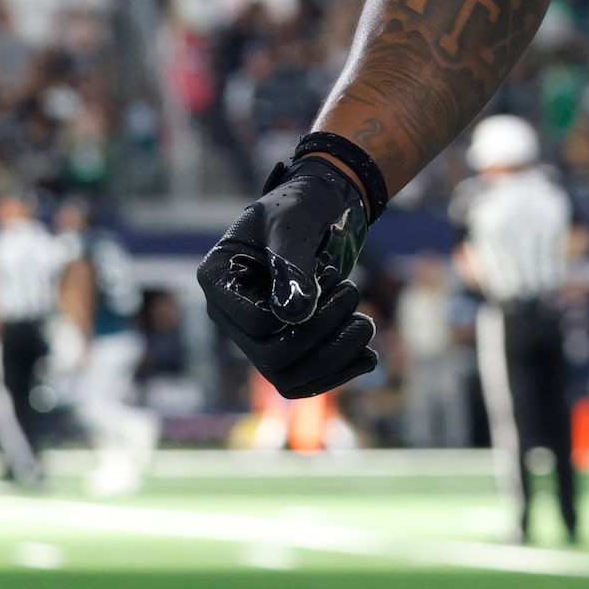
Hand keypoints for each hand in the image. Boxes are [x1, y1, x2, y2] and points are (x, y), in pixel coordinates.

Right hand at [198, 156, 377, 399]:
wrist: (318, 211)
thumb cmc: (301, 207)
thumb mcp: (295, 222)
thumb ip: (292, 263)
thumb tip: (294, 316)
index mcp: (219, 279)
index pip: (257, 323)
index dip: (302, 311)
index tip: (330, 274)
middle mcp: (230, 314)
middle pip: (272, 358)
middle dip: (324, 333)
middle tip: (354, 292)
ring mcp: (255, 335)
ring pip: (289, 378)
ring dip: (336, 358)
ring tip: (366, 324)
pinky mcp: (282, 345)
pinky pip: (303, 381)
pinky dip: (339, 373)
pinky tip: (369, 355)